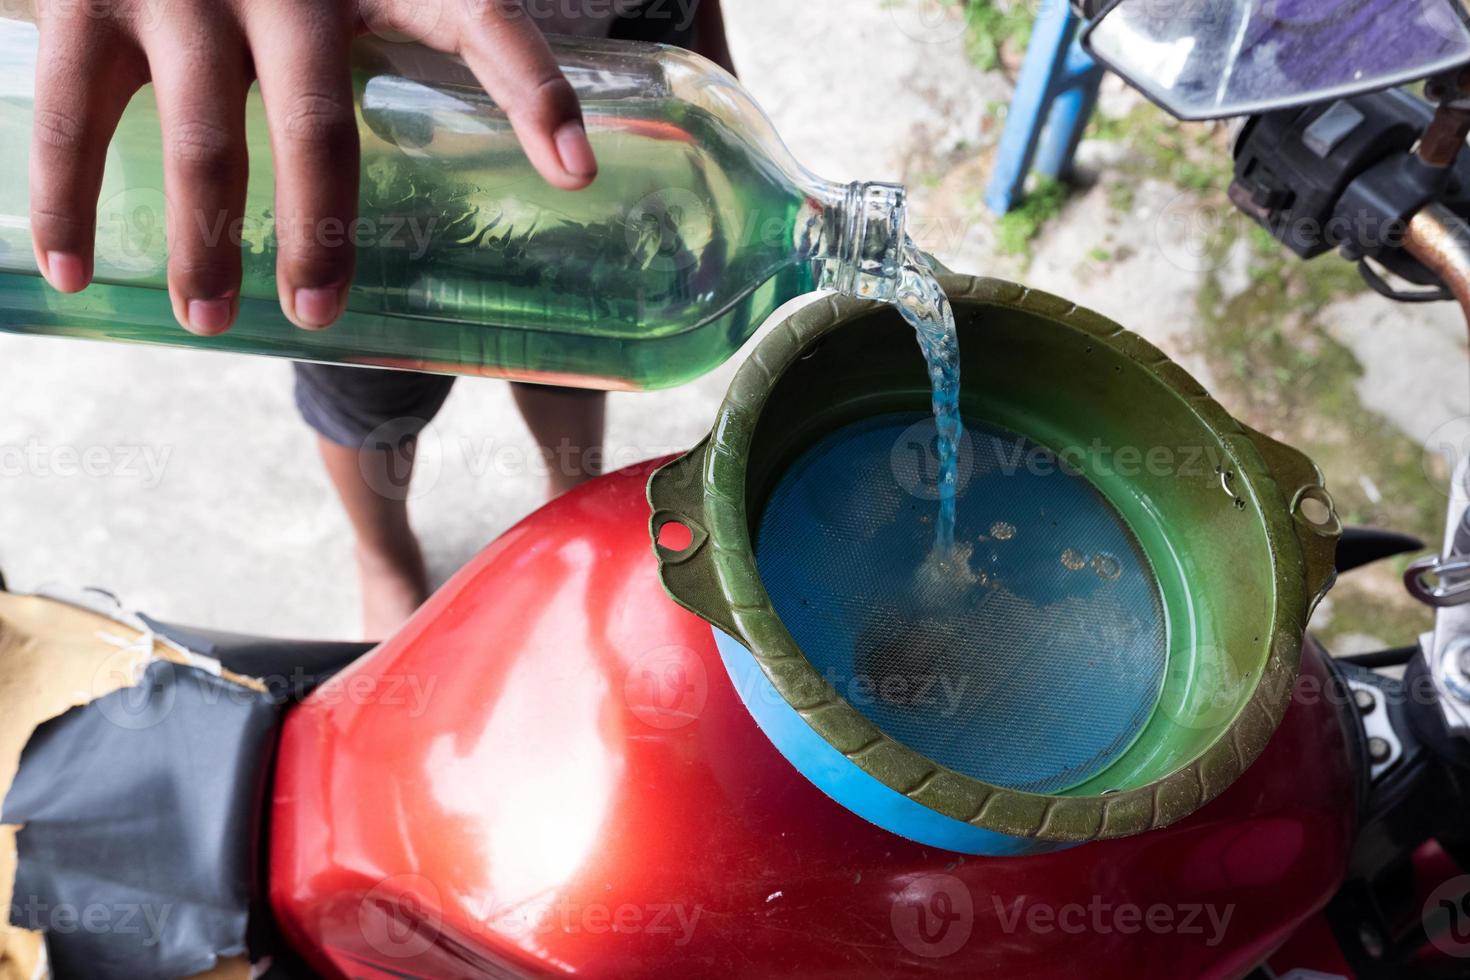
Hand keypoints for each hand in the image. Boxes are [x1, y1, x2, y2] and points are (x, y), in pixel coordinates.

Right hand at [29, 0, 597, 332]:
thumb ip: (401, 41)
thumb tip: (509, 163)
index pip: (479, 19)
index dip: (533, 92)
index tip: (578, 174)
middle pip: (320, 122)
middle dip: (322, 230)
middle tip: (319, 312)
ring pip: (203, 135)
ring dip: (205, 240)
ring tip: (210, 319)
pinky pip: (74, 112)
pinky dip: (68, 197)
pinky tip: (74, 270)